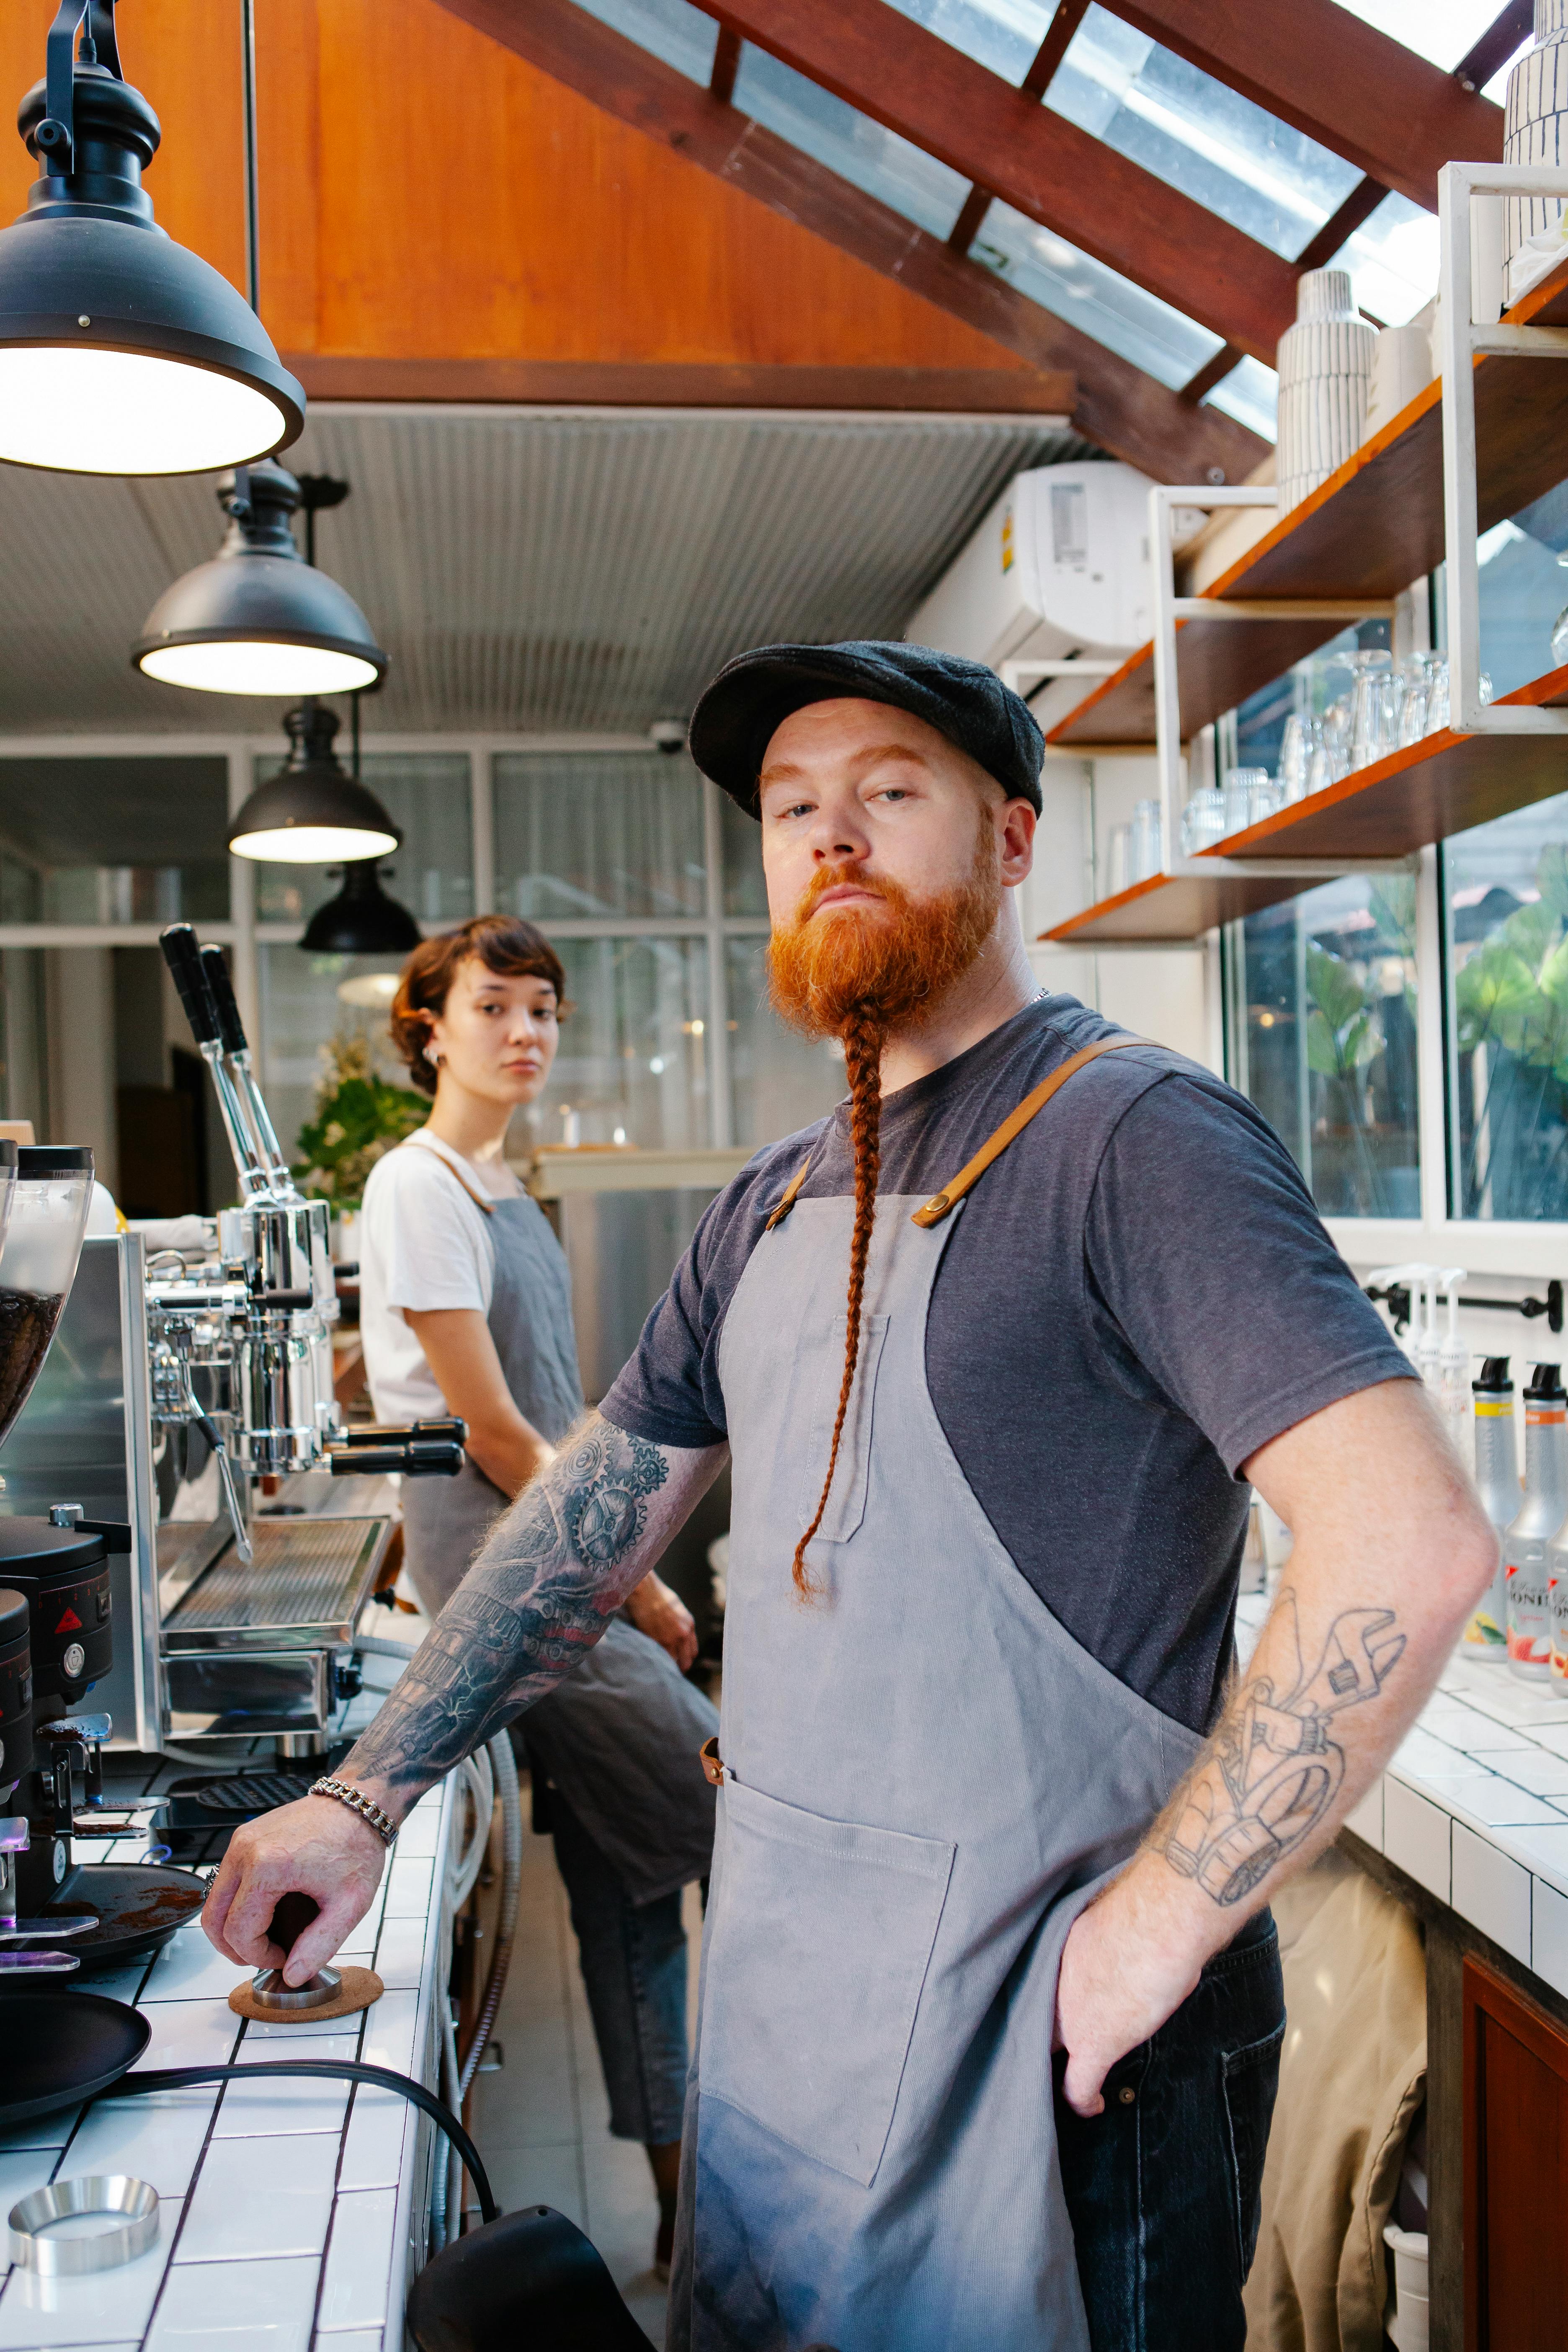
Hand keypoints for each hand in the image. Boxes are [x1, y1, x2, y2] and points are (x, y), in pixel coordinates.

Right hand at [202, 1794, 387, 1986]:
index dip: (258, 1957)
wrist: (358, 1805)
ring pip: (214, 1901)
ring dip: (231, 1927)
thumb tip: (292, 1975)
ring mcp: (241, 1840)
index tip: (284, 1957)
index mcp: (268, 1867)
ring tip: (264, 1937)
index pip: (239, 1932)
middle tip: (264, 1956)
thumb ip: (319, 1946)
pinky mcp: (244, 1836)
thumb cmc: (356, 1846)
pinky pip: (225, 1880)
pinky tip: (265, 1911)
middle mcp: (245, 1850)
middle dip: (234, 1948)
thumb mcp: (349, 1905)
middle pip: (212, 1919)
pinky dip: (235, 1904)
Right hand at [625, 1572, 697, 1670]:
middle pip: (686, 1661)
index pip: (693, 1652)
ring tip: (661, 1668)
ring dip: (668, 1666)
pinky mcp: (657, 1640)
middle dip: (680, 1667)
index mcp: (689, 1625)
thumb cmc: (657, 1596)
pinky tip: (653, 1661)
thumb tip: (677, 1637)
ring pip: (673, 1663)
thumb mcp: (677, 1609)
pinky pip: (660, 1658)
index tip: (679, 1661)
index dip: (686, 1659)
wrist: (645, 1590)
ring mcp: (670, 1639)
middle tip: (671, 1670)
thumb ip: (680, 1624)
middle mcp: (683, 1634)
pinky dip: (657, 1661)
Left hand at [1053, 1862, 1209, 2117]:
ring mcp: (1068, 2016)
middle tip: (1055, 2049)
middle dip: (1042, 2034)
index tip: (1054, 2012)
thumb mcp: (1114, 1929)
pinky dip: (1083, 2100)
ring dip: (1062, 2064)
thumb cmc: (1150, 1912)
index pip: (1038, 1988)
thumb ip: (1107, 1950)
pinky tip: (1093, 2106)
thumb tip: (1123, 1958)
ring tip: (1070, 2075)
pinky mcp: (1092, 2044)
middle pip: (1034, 2020)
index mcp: (1057, 1952)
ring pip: (1052, 2051)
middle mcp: (1053, 1984)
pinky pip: (1078, 2085)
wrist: (1161, 1918)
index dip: (1044, 2005)